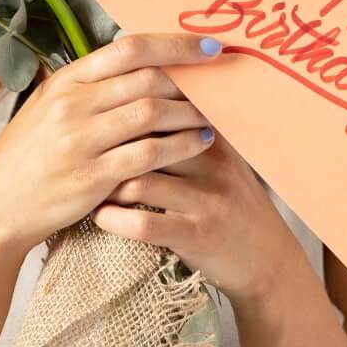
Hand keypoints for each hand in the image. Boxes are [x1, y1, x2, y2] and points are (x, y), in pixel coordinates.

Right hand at [0, 33, 221, 262]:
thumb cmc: (29, 156)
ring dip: (190, 111)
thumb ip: (91, 87)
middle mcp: (72, 104)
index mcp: (65, 81)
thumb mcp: (50, 108)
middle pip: (146, 77)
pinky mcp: (91, 178)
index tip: (208, 45)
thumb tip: (142, 63)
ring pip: (151, 113)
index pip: (127, 48)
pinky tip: (200, 142)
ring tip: (216, 113)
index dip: (173, 44)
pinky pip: (148, 155)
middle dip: (191, 77)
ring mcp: (80, 141)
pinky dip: (180, 145)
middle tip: (223, 80)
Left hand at [92, 127, 301, 313]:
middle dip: (108, 142)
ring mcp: (205, 201)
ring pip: (140, 181)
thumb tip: (143, 87)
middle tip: (80, 147)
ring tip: (86, 182)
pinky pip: (144, 224)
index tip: (95, 112)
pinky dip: (115, 219)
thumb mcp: (219, 157)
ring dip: (105, 183)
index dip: (124, 106)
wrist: (266, 259)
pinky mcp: (196, 237)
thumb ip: (187, 126)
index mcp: (213, 136)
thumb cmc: (230, 199)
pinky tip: (100, 215)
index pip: (163, 106)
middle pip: (148, 138)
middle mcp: (212, 163)